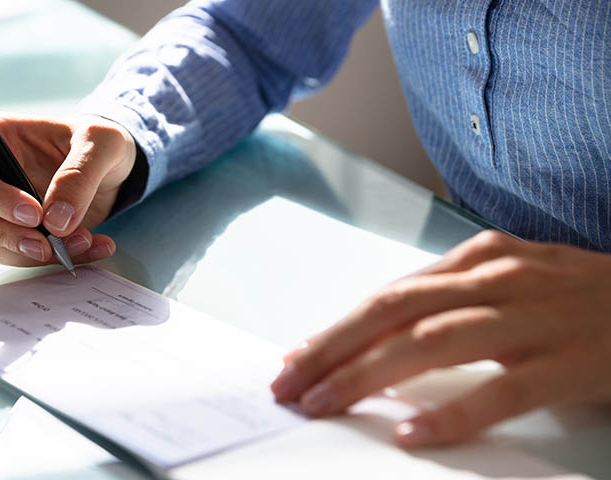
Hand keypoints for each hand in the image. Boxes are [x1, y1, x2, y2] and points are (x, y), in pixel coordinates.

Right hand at [0, 114, 136, 265]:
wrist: (114, 170)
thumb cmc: (99, 144)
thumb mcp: (102, 143)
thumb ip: (80, 175)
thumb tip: (55, 222)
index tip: (34, 214)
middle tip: (44, 243)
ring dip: (32, 254)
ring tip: (83, 241)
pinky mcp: (11, 237)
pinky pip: (16, 259)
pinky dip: (52, 262)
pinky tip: (89, 247)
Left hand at [270, 230, 610, 447]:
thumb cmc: (581, 296)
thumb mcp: (511, 281)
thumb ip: (449, 299)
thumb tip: (379, 330)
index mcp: (479, 259)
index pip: (389, 295)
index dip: (336, 329)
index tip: (295, 359)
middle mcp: (498, 280)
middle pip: (395, 312)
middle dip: (333, 349)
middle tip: (290, 384)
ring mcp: (535, 319)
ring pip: (433, 344)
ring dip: (368, 376)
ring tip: (326, 404)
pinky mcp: (571, 361)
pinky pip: (503, 391)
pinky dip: (453, 412)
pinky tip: (412, 432)